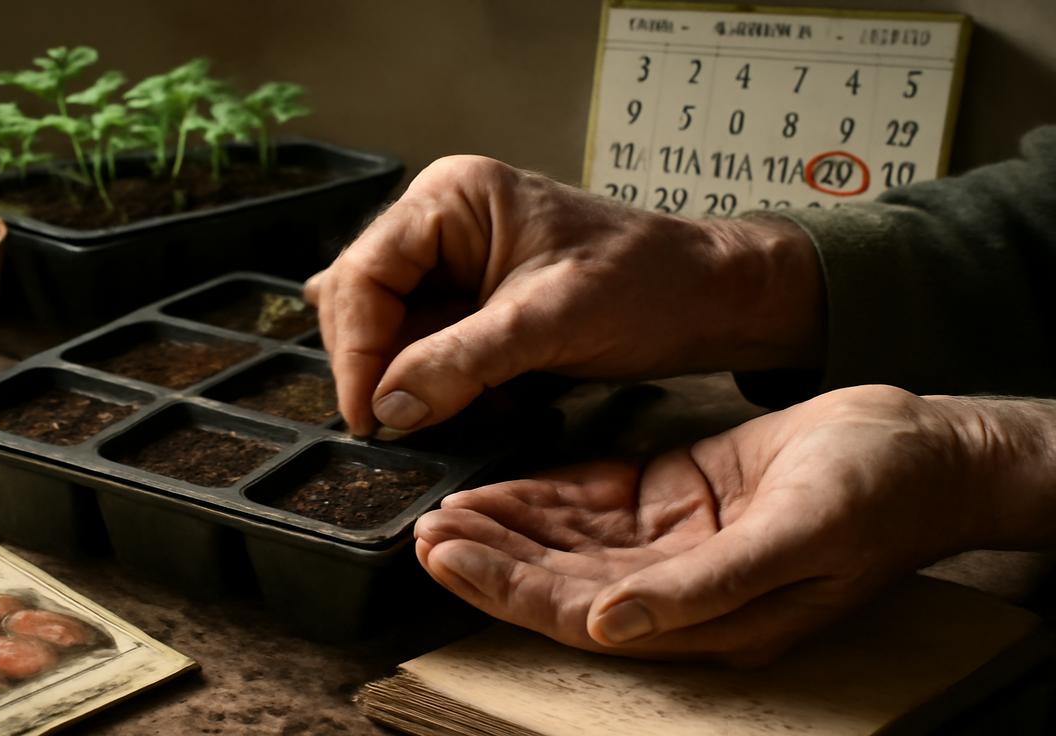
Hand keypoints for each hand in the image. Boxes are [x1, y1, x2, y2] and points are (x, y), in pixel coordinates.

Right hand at [305, 155, 823, 435]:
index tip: (367, 416)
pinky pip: (426, 346)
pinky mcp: (474, 302)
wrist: (710, 299)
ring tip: (426, 417)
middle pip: (365, 299)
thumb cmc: (645, 287)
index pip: (366, 273)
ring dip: (404, 378)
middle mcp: (442, 221)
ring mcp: (455, 262)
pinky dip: (433, 382)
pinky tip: (453, 405)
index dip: (356, 348)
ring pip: (392, 329)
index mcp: (452, 198)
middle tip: (385, 428)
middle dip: (375, 365)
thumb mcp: (548, 323)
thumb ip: (461, 362)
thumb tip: (387, 408)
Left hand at [415, 385, 1055, 664]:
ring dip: (510, 523)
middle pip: (559, 578)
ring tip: (448, 502)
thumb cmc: (878, 497)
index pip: (576, 611)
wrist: (928, 449)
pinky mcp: (678, 497)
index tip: (443, 552)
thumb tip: (609, 625)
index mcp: (704, 616)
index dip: (505, 585)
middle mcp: (677, 586)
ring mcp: (675, 541)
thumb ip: (701, 589)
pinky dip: (549, 492)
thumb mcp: (797, 539)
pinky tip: (506, 481)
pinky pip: (597, 501)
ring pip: (569, 540)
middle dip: (490, 554)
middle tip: (423, 524)